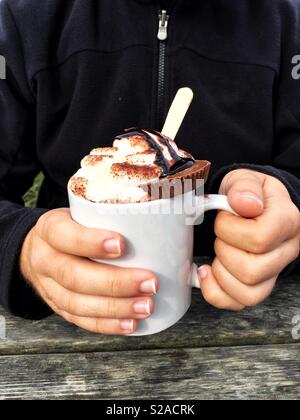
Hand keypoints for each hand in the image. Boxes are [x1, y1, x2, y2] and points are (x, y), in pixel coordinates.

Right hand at [20, 209, 157, 333]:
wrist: (37, 249)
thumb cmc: (71, 227)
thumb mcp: (81, 212)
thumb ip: (112, 213)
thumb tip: (169, 217)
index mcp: (50, 229)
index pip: (65, 236)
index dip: (91, 242)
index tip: (123, 245)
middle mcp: (45, 260)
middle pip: (74, 276)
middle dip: (115, 283)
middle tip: (150, 283)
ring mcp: (49, 287)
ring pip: (78, 303)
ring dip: (116, 308)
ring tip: (146, 306)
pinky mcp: (58, 307)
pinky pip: (81, 320)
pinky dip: (107, 324)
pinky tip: (130, 324)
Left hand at [198, 169, 299, 310]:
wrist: (251, 205)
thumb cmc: (247, 193)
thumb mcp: (244, 179)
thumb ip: (244, 187)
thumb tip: (245, 204)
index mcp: (286, 221)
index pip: (260, 239)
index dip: (230, 230)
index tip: (223, 216)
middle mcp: (285, 250)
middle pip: (252, 270)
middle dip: (223, 250)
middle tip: (221, 234)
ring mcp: (273, 271)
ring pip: (248, 292)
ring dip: (221, 272)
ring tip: (219, 250)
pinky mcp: (258, 285)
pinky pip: (238, 303)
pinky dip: (215, 292)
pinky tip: (206, 272)